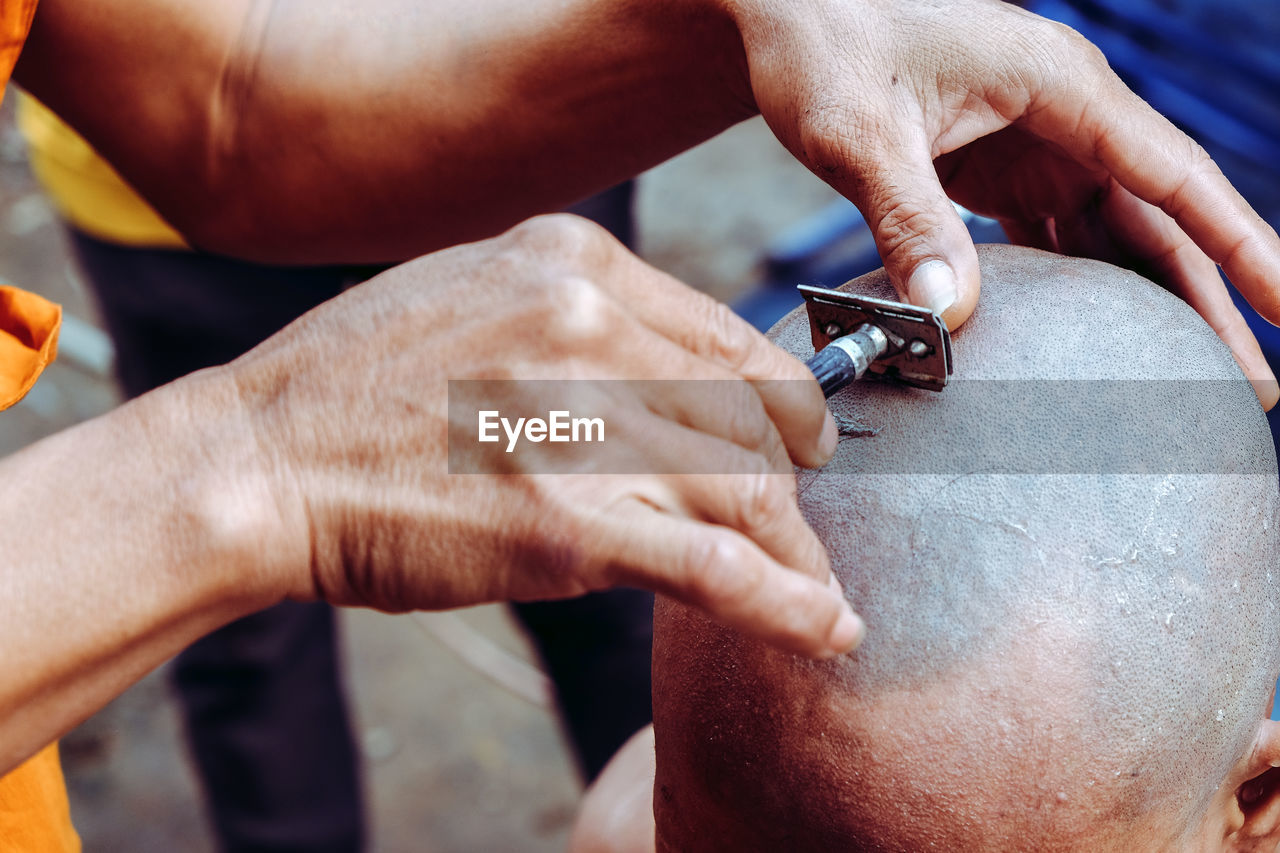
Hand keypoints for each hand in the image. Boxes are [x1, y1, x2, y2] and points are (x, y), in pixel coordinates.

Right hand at [229, 215, 861, 657]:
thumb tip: (670, 368)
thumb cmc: (355, 386)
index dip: (782, 403)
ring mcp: (582, 424)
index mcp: (575, 264)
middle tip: (798, 523)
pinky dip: (787, 605)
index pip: (729, 337)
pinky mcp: (569, 524)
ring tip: (815, 590)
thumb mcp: (474, 295)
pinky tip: (823, 630)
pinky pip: (717, 565)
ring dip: (796, 551)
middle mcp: (592, 327)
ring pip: (749, 490)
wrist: (258, 460)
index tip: (799, 444)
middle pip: (752, 415)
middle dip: (792, 480)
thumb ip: (579, 316)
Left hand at [723, 0, 1279, 405]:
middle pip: (1159, 215)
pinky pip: (1061, 233)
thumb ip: (907, 216)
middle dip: (1209, 298)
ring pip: (1116, 229)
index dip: (1238, 243)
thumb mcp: (860, 135)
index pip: (1173, 172)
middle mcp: (1063, 111)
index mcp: (1058, 84)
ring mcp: (1035, 139)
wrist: (785, 19)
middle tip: (1248, 387)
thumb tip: (951, 313)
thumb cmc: (824, 51)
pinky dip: (1085, 285)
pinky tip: (1098, 338)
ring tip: (1186, 380)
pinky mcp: (999, 166)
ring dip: (1151, 302)